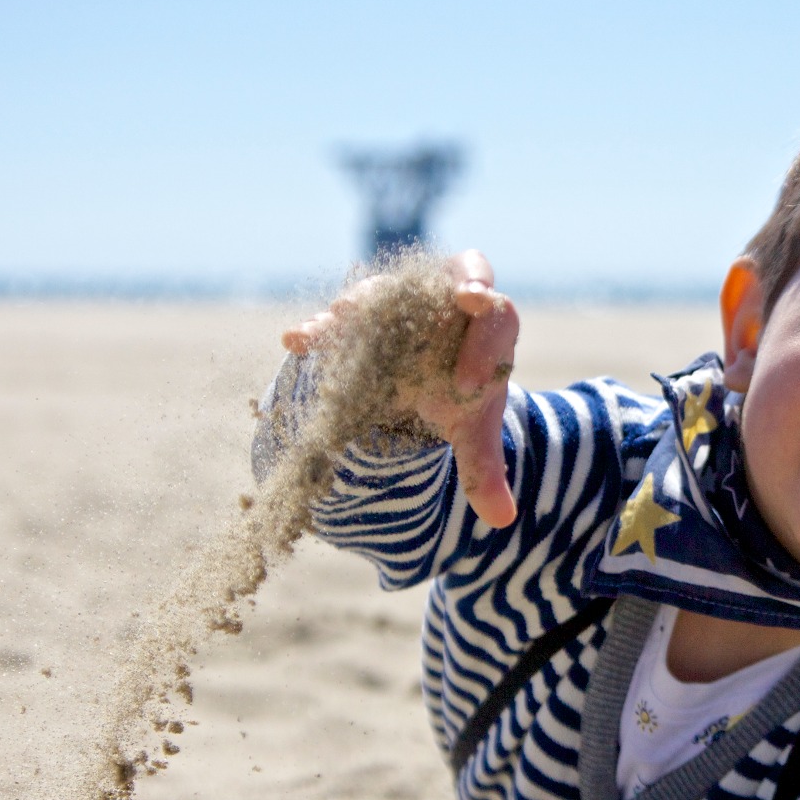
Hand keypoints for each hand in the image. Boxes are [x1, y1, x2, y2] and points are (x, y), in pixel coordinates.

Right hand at [279, 249, 519, 526]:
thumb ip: (485, 469)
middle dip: (433, 297)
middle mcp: (444, 299)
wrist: (422, 375)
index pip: (496, 314)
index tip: (470, 383)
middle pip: (448, 279)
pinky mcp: (357, 314)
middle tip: (428, 315)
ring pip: (385, 293)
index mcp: (485, 321)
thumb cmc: (459, 391)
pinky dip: (317, 329)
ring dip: (363, 306)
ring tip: (341, 319)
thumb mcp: (472, 431)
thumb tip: (503, 520)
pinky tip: (296, 342)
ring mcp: (399, 301)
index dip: (487, 340)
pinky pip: (336, 318)